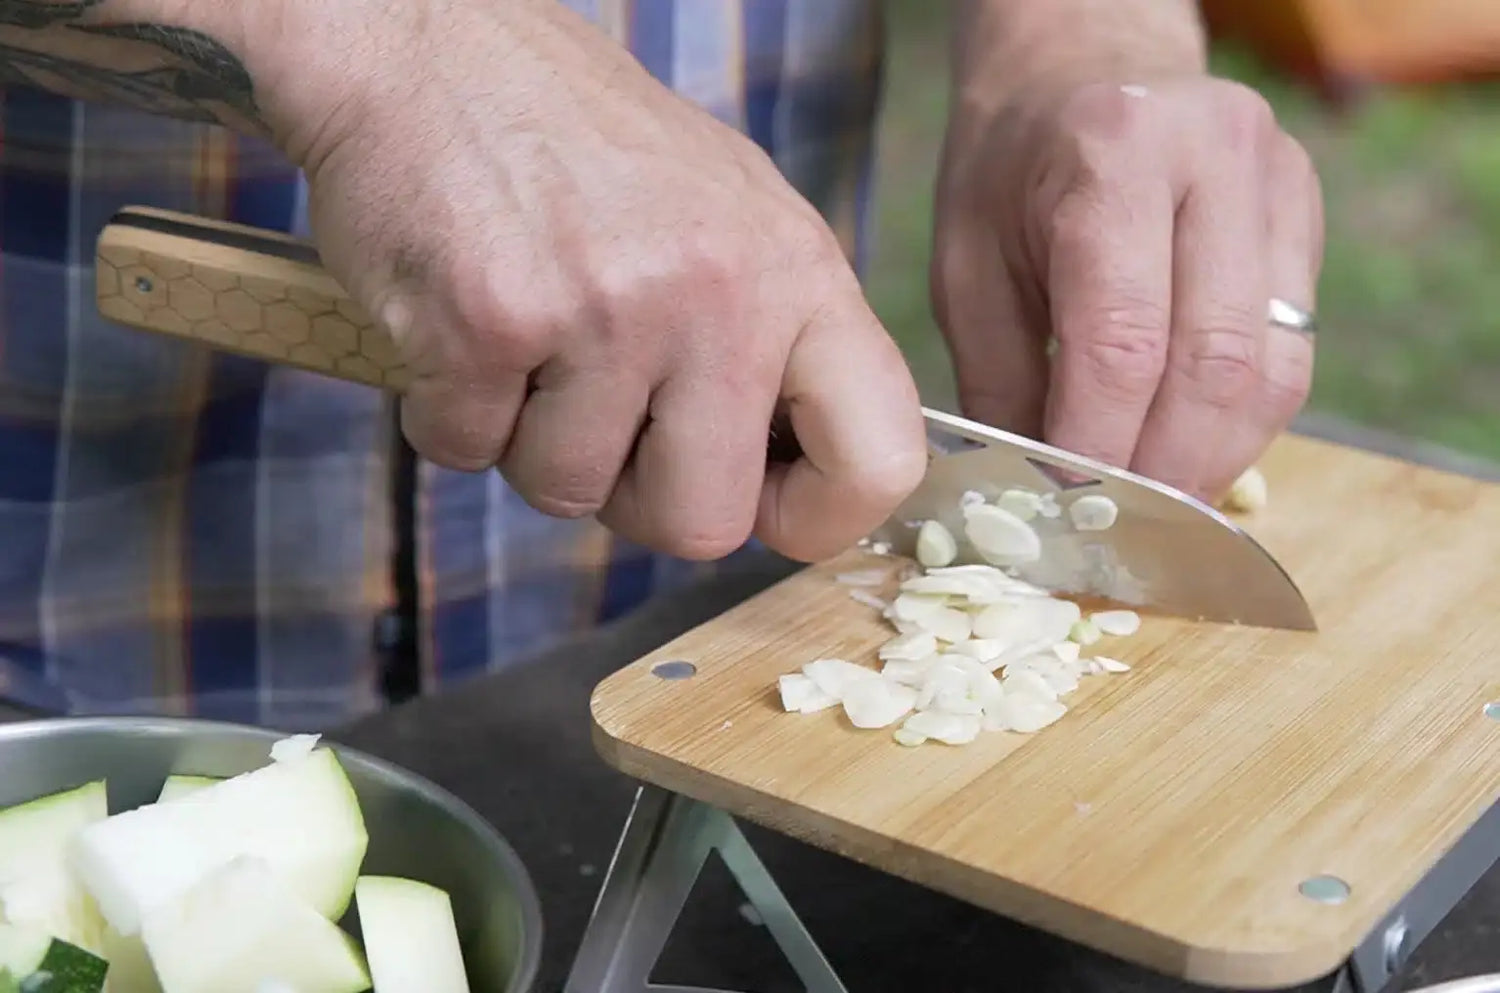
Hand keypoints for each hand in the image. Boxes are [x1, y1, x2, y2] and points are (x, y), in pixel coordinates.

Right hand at [249, 0, 925, 561]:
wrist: (433, 47)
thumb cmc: (584, 147)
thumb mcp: (732, 219)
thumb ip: (776, 347)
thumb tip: (796, 482)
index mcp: (798, 271)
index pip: (879, 460)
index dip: (816, 517)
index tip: (755, 496)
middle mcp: (719, 293)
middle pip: (703, 525)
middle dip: (635, 497)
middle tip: (600, 416)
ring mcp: (606, 309)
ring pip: (569, 496)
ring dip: (530, 443)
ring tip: (527, 338)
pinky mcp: (490, 323)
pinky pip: (465, 451)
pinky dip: (449, 411)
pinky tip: (460, 323)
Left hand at [931, 73, 1322, 500]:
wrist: (1082, 70)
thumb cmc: (1009, 172)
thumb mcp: (966, 267)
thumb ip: (1000, 383)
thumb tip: (1039, 498)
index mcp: (1112, 156)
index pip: (1123, 341)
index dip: (1097, 445)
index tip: (1065, 503)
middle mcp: (1216, 159)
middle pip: (1216, 364)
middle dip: (1163, 468)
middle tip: (1117, 521)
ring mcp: (1279, 183)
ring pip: (1273, 371)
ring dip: (1214, 458)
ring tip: (1156, 501)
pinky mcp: (1306, 217)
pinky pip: (1293, 353)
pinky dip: (1242, 421)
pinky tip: (1190, 447)